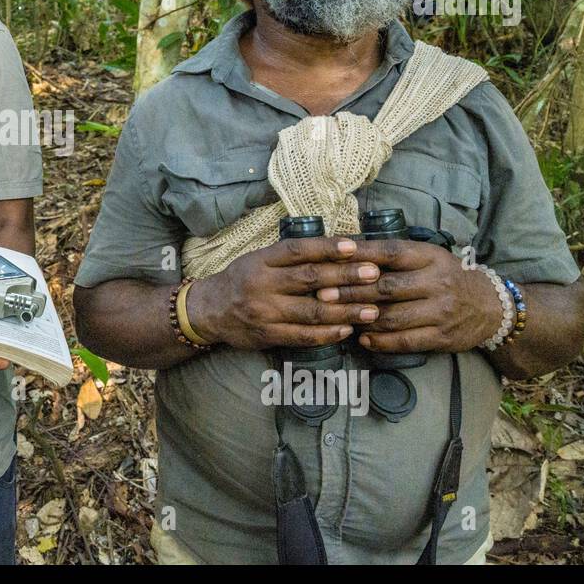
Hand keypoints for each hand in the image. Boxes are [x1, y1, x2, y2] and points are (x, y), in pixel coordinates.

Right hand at [186, 236, 381, 351]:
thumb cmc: (242, 280)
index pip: (297, 251)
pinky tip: (347, 330)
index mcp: (260, 261)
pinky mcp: (267, 335)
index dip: (326, 248)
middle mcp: (262, 285)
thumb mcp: (258, 259)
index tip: (354, 246)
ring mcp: (265, 312)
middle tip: (374, 274)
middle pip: (310, 279)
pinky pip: (303, 336)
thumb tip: (335, 249)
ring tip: (372, 309)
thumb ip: (289, 257)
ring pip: (311, 311)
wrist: (209, 311)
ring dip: (345, 311)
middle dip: (346, 277)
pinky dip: (327, 333)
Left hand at [319, 239, 501, 353]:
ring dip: (361, 319)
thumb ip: (397, 257)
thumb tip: (349, 250)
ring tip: (337, 317)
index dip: (360, 254)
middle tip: (322, 294)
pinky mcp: (442, 337)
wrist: (492, 308)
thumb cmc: (448, 277)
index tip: (333, 255)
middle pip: (386, 288)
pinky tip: (362, 338)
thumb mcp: (429, 258)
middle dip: (351, 291)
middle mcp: (437, 283)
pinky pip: (405, 341)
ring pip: (392, 317)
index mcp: (431, 258)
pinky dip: (380, 341)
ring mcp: (441, 312)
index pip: (391, 253)